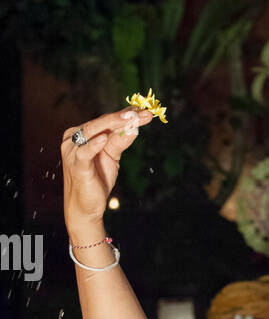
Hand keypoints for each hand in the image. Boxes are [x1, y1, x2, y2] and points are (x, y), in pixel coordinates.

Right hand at [61, 107, 153, 230]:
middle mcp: (74, 138)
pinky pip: (84, 152)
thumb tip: (135, 128)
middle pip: (101, 123)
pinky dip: (94, 145)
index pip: (107, 121)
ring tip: (130, 119)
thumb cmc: (97, 179)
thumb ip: (120, 141)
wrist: (87, 207)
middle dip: (124, 117)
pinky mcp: (76, 165)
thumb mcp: (112, 157)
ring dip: (113, 124)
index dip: (126, 115)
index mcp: (83, 133)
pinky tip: (104, 139)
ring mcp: (73, 150)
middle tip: (142, 113)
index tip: (146, 111)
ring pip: (93, 131)